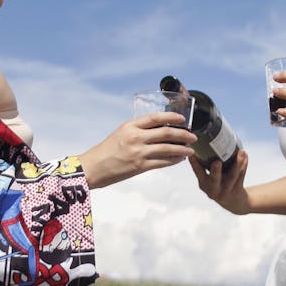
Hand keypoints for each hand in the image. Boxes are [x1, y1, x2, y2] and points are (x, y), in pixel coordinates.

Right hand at [80, 112, 196, 188]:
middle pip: (166, 133)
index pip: (155, 118)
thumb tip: (159, 130)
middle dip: (183, 134)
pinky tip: (179, 159)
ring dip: (182, 149)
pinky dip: (173, 160)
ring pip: (168, 149)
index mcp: (130, 126)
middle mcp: (135, 137)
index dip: (172, 117)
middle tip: (192, 136)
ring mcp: (139, 152)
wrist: (93, 167)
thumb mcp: (121, 133)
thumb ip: (138, 130)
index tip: (183, 119)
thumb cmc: (106, 151)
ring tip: (190, 150)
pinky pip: (162, 162)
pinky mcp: (140, 166)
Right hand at [189, 147, 250, 213]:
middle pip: (214, 180)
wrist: (234, 203)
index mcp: (204, 183)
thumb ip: (207, 165)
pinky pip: (241, 176)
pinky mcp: (237, 191)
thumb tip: (207, 139)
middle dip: (215, 171)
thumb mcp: (210, 179)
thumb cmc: (220, 185)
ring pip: (232, 177)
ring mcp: (226, 191)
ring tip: (241, 152)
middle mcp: (213, 189)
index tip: (192, 153)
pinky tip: (245, 156)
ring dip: (237, 164)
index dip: (194, 163)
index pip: (198, 172)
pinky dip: (244, 165)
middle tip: (217, 162)